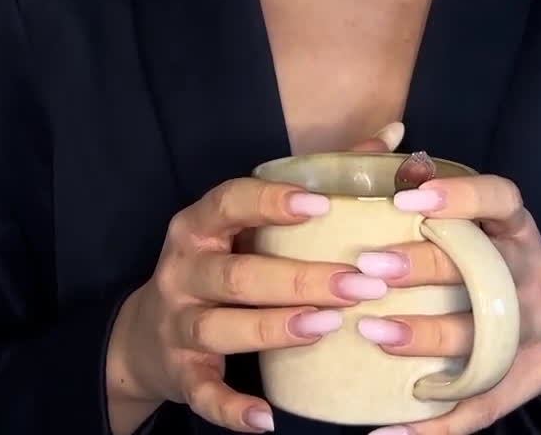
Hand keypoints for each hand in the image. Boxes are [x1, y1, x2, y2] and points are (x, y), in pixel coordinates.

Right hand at [103, 123, 406, 433]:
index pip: (229, 202)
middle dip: (300, 279)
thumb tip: (394, 134)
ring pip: (222, 326)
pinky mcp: (181, 374)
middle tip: (359, 284)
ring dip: (275, 328)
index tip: (320, 204)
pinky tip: (269, 418)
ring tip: (328, 327)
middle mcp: (183, 270)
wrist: (146, 336)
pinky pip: (205, 394)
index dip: (271, 203)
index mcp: (200, 225)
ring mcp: (178, 323)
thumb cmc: (222, 261)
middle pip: (238, 273)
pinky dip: (234, 408)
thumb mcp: (249, 220)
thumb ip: (319, 176)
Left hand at [348, 174, 540, 434]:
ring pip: (482, 338)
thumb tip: (393, 148)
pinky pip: (479, 406)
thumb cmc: (498, 263)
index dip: (460, 196)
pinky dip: (431, 425)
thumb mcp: (487, 225)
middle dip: (424, 267)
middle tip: (368, 267)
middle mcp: (534, 275)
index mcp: (519, 230)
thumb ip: (442, 196)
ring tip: (370, 333)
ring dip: (423, 337)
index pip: (502, 200)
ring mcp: (536, 331)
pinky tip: (383, 429)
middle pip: (484, 270)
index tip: (407, 198)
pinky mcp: (527, 379)